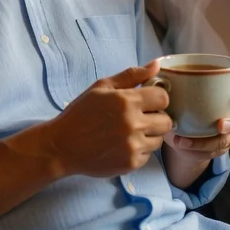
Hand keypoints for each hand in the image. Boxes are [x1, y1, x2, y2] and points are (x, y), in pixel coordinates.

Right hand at [45, 61, 172, 177]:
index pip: (163, 98)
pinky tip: (123, 145)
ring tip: (130, 132)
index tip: (147, 101)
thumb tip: (157, 64)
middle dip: (157, 117)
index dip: (157, 98)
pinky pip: (148, 156)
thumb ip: (132, 75)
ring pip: (159, 140)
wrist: (62, 146)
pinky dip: (139, 150)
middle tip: (141, 117)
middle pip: (167, 121)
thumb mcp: (102, 87)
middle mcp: (133, 124)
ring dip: (149, 135)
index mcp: (127, 101)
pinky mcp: (130, 164)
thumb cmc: (81, 113)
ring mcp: (133, 146)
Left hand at [163, 83, 229, 160]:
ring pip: (229, 140)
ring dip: (210, 142)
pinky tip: (182, 145)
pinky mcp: (217, 150)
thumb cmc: (183, 107)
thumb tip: (158, 75)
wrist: (180, 134)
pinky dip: (197, 150)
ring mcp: (227, 135)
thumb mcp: (178, 95)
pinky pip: (213, 153)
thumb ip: (171, 86)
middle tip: (220, 125)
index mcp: (227, 96)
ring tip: (187, 141)